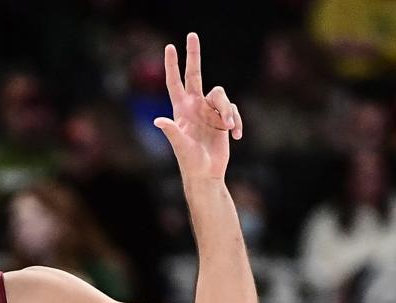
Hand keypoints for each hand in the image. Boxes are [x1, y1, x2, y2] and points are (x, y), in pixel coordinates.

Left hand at [155, 32, 242, 181]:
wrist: (206, 174)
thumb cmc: (190, 162)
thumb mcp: (180, 146)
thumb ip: (172, 131)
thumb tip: (158, 120)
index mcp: (182, 110)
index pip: (175, 83)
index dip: (172, 65)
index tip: (170, 47)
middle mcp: (195, 106)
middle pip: (195, 74)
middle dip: (193, 55)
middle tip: (192, 35)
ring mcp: (210, 111)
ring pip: (222, 96)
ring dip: (228, 111)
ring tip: (229, 128)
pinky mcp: (223, 119)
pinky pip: (233, 112)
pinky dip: (237, 122)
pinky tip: (236, 136)